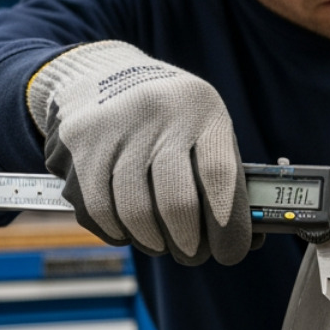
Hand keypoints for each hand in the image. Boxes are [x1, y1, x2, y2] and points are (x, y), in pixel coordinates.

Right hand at [26, 41, 250, 265]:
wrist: (104, 75)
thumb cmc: (172, 118)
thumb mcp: (206, 128)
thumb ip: (227, 179)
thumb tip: (250, 238)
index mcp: (202, 109)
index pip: (219, 176)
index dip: (228, 225)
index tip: (230, 252)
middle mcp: (157, 112)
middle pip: (176, 203)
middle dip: (189, 244)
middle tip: (193, 255)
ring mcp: (114, 127)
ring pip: (134, 213)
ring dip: (153, 242)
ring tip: (162, 244)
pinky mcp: (79, 145)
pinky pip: (98, 211)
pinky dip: (119, 232)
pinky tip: (130, 230)